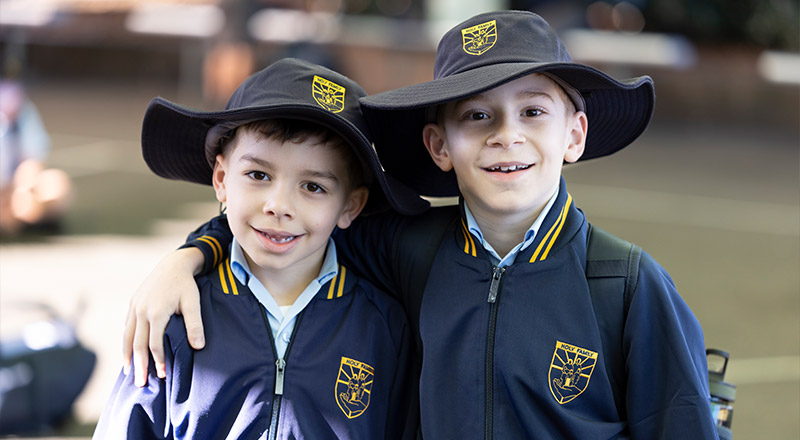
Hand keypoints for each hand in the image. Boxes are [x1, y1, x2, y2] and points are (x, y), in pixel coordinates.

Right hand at [122, 247, 205, 386]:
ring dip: (127, 356)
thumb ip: (195, 325)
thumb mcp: (194, 303)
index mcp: (156, 313)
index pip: (154, 344)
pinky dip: (126, 341)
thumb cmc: (186, 285)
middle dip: (139, 365)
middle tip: (139, 383)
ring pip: (127, 336)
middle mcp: (141, 311)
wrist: (173, 264)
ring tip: (129, 372)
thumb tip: (198, 347)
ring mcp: (134, 307)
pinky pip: (127, 326)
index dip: (158, 361)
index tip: (163, 375)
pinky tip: (128, 351)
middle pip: (136, 345)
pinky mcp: (132, 303)